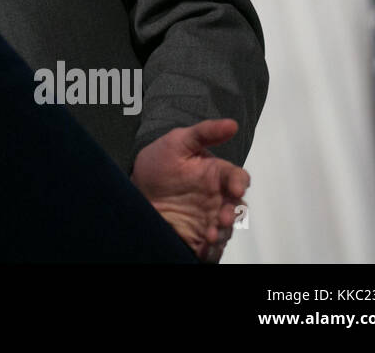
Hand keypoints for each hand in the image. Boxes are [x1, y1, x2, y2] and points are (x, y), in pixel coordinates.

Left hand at [130, 118, 249, 262]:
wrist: (135, 188)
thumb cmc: (159, 162)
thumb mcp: (178, 141)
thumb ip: (205, 133)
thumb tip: (232, 124)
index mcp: (216, 174)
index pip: (237, 178)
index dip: (239, 183)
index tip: (235, 188)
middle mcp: (217, 198)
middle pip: (236, 208)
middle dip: (233, 214)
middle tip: (222, 218)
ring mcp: (208, 218)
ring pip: (226, 229)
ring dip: (223, 233)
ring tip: (211, 235)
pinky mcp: (197, 236)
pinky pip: (211, 247)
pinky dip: (212, 250)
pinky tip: (204, 247)